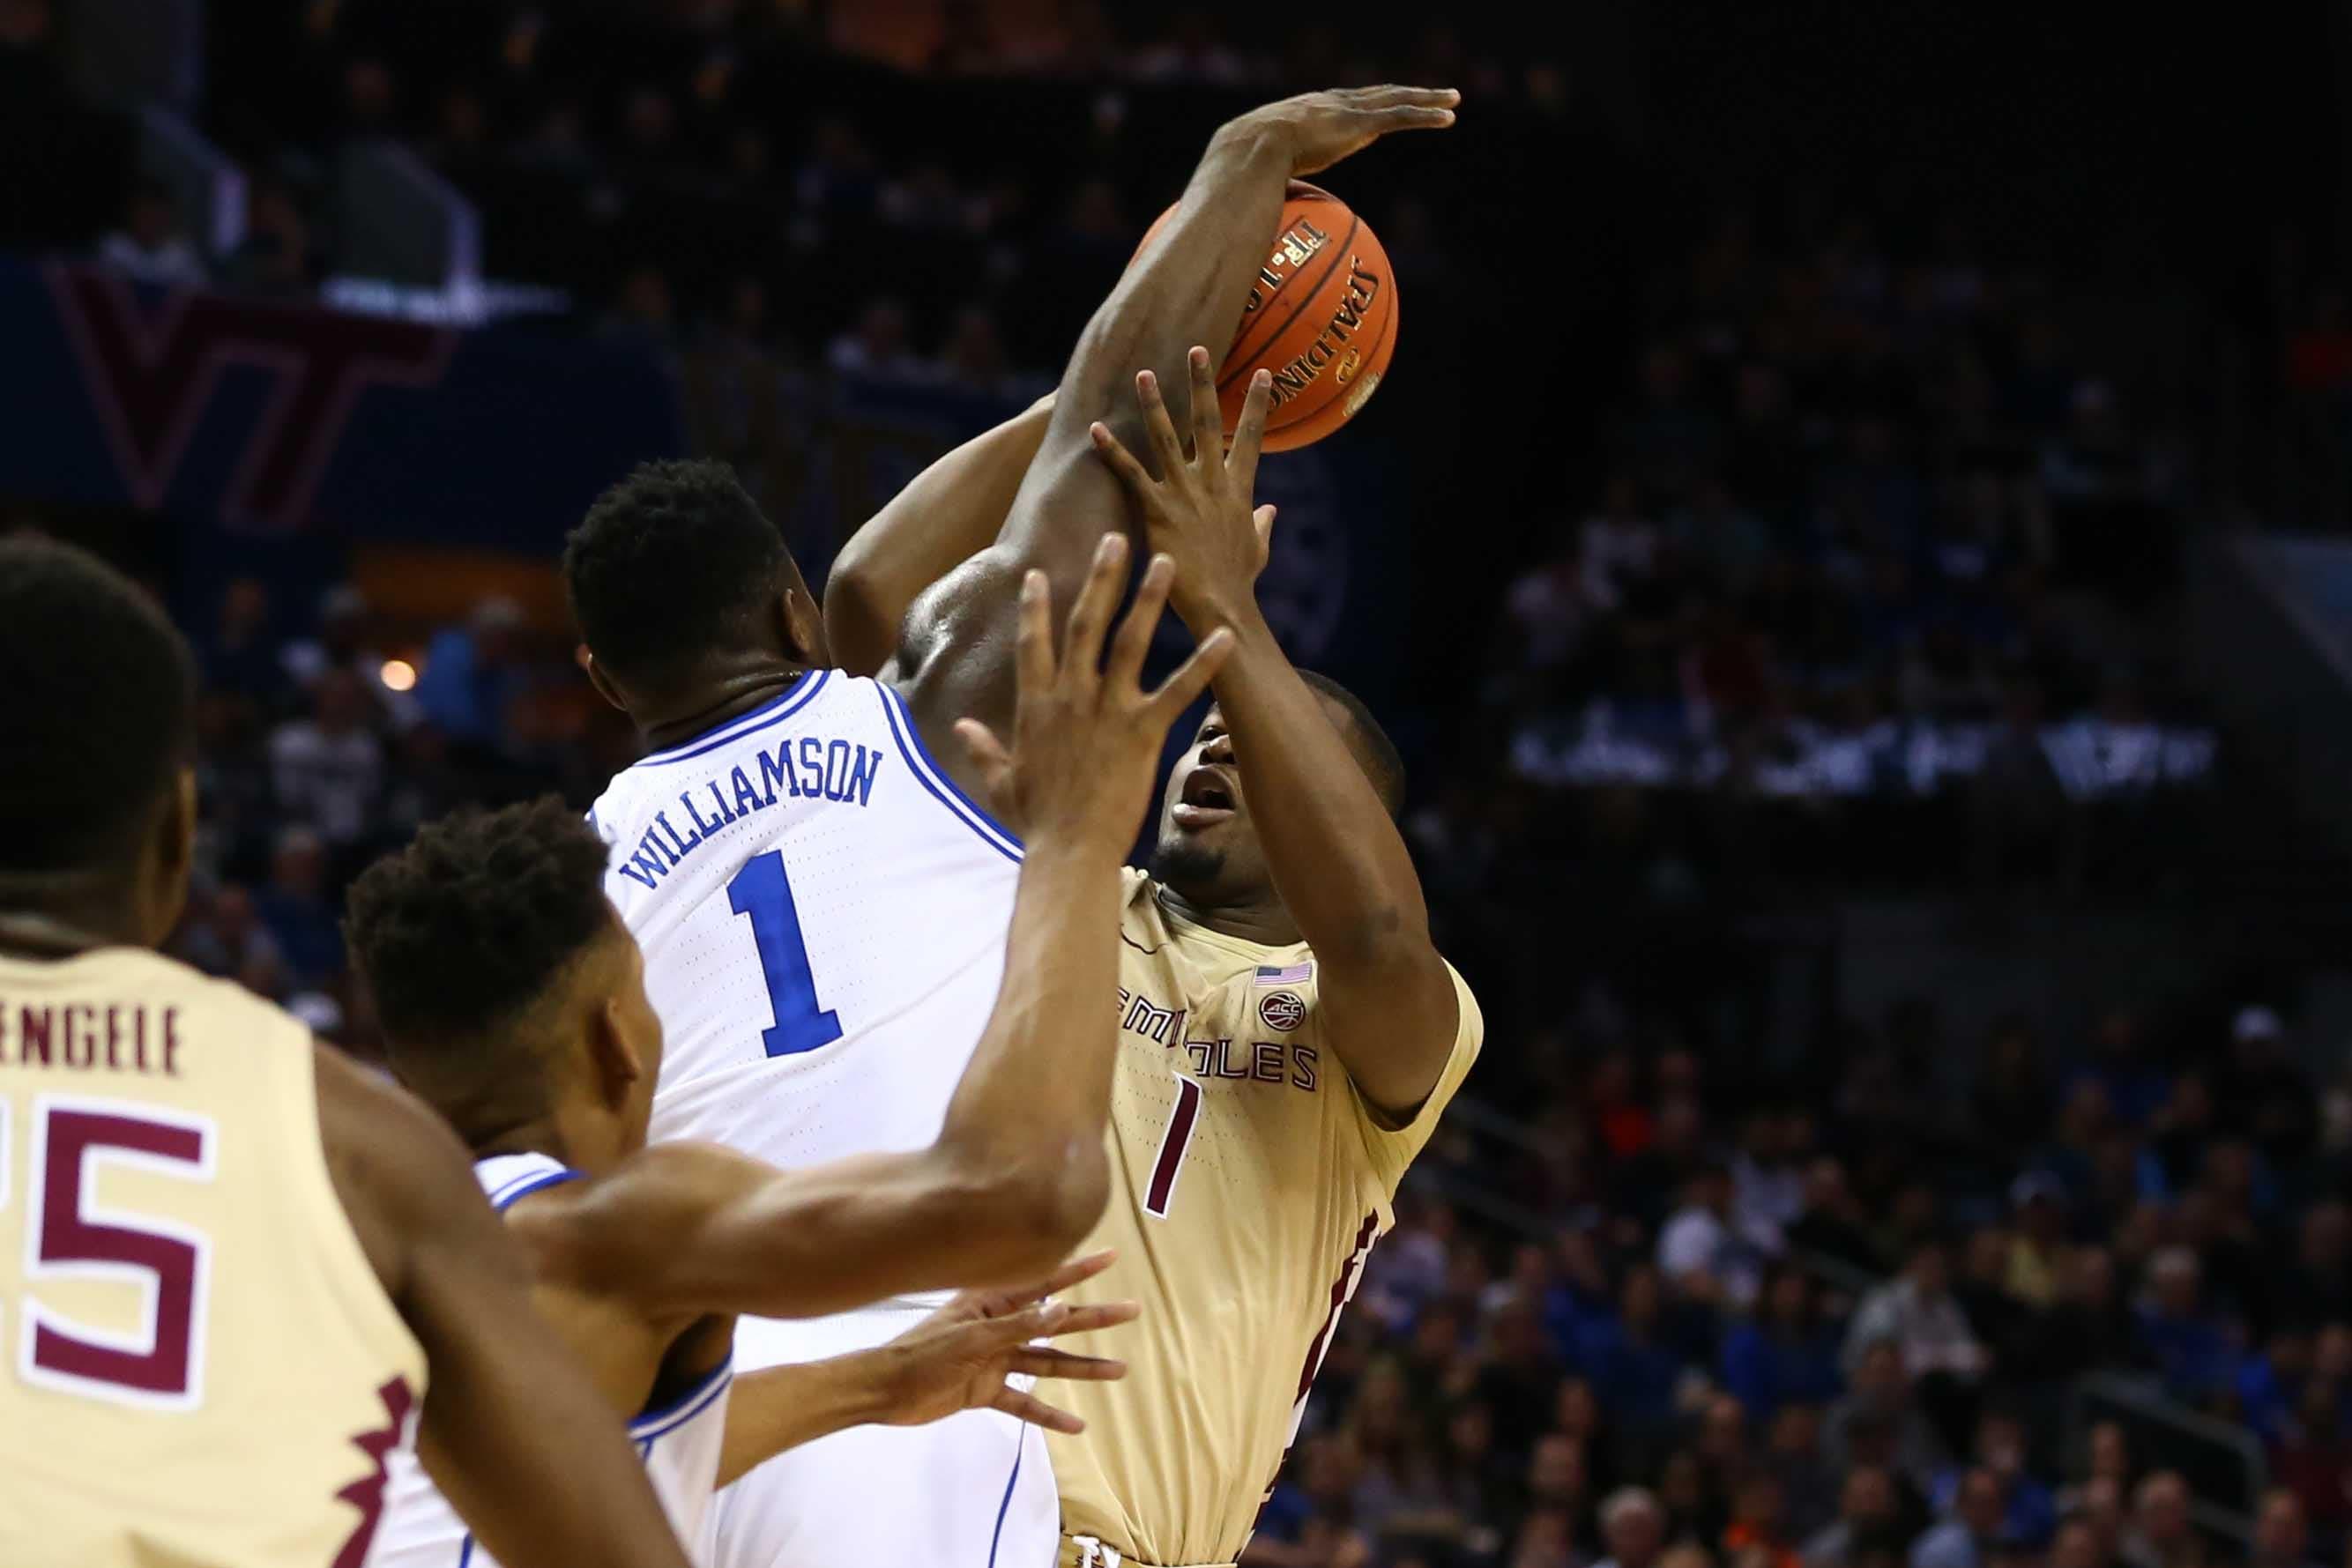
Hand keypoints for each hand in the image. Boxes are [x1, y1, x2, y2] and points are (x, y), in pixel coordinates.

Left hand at [873, 1250, 1138, 1433]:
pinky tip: (1076, 1425)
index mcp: (993, 1302)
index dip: (1078, 1269)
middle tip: (1131, 1311)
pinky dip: (1048, 1414)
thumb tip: (1061, 1310)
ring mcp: (996, 1359)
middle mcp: (1000, 1326)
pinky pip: (1024, 1402)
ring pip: (1047, 1362)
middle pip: (1055, 1321)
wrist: (885, 1390)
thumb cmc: (923, 1352)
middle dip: (1093, 1317)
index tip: (1110, 1255)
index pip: (1043, 1282)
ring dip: (1081, 1367)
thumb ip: (1017, 1326)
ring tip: (1119, 1370)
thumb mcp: (972, 1337)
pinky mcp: (987, 1390)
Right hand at [954, 534, 1233, 847]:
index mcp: (1036, 705)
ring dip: (1148, 598)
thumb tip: (959, 729)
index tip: (1036, 575)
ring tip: (1166, 562)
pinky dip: (1204, 662)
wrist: (1067, 851)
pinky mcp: (1143, 731)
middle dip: (1101, 578)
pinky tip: (1226, 637)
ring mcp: (1107, 709)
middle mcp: (1070, 696)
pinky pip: (1178, 689)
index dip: (1034, 607)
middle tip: (1115, 539)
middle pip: (1085, 623)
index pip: (1032, 643)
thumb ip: (982, 750)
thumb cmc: (1035, 823)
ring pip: (1130, 640)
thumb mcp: (1000, 782)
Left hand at [1089, 347, 1275, 631]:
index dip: (1258, 405)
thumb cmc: (1238, 582)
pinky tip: (1096, 429)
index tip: (1266, 373)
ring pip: (1166, 438)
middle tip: (1196, 349)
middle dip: (1202, 384)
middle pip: (1207, 423)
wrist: (1221, 606)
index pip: (1250, 438)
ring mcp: (1183, 494)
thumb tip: (1271, 512)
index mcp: (1238, 490)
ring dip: (1155, 404)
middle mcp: (1211, 483)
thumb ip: (1262, 525)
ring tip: (1143, 374)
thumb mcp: (1257, 549)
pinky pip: (1130, 474)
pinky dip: (1112, 451)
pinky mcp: (1156, 511)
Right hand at [1215, 86, 1459, 176]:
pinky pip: (1401, 116)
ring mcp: (1347, 111)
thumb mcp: (1267, 165)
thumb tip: (1267, 205)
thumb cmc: (1249, 163)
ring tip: (1453, 99)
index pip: (1350, 102)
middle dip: (1409, 93)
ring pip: (1397, 100)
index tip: (1389, 104)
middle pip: (1381, 94)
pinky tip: (1448, 117)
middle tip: (1437, 94)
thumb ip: (1277, 176)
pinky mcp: (1359, 124)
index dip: (1373, 102)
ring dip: (1428, 99)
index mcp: (1312, 111)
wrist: (1251, 148)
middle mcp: (1334, 102)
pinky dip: (1426, 116)